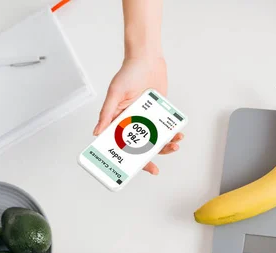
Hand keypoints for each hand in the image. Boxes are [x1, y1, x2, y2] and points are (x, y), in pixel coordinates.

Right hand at [93, 57, 183, 174]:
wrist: (148, 60)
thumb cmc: (128, 73)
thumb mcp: (115, 94)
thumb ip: (107, 114)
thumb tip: (97, 133)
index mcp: (119, 121)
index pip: (120, 145)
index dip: (125, 160)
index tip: (131, 170)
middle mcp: (133, 122)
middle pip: (139, 148)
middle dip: (148, 160)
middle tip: (155, 169)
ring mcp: (148, 119)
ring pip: (155, 140)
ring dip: (165, 147)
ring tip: (174, 146)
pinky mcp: (160, 114)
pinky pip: (166, 129)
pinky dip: (173, 134)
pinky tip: (178, 135)